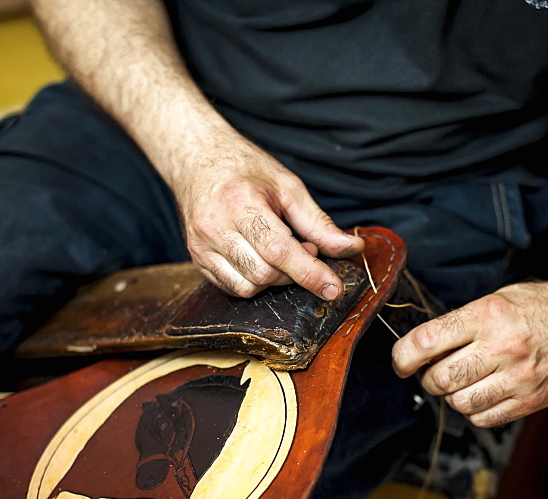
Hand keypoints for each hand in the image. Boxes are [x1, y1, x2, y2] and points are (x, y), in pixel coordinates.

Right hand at [169, 126, 363, 298]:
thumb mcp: (287, 186)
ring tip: (280, 252)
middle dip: (294, 272)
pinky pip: (232, 287)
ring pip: (248, 287)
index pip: (278, 250)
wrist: (196, 160)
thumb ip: (318, 223)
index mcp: (239, 203)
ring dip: (275, 280)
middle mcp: (214, 227)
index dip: (309, 273)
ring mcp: (201, 246)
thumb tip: (350, 249)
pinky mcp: (196, 259)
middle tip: (304, 248)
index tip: (334, 289)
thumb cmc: (244, 169)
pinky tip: (261, 260)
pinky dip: (255, 282)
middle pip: (264, 273)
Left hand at [391, 279, 547, 426]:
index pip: (427, 340)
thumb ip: (461, 324)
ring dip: (452, 396)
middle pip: (440, 378)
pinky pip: (484, 418)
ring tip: (463, 380)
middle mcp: (503, 347)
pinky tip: (483, 392)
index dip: (404, 355)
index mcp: (489, 315)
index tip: (401, 361)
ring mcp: (519, 378)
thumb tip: (421, 350)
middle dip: (428, 378)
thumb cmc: (539, 306)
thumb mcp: (497, 299)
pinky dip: (474, 410)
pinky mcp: (531, 401)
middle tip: (434, 370)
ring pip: (460, 403)